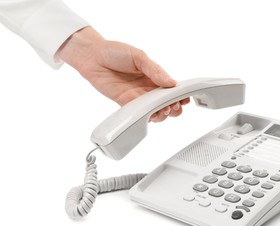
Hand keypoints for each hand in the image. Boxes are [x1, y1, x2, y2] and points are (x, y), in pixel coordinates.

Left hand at [57, 26, 189, 121]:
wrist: (91, 56)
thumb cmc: (114, 51)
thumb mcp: (139, 56)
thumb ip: (155, 70)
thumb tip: (171, 82)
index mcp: (154, 75)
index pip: (171, 89)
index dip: (179, 95)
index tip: (184, 98)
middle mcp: (147, 88)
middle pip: (166, 103)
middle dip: (173, 107)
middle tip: (173, 106)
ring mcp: (137, 97)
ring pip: (155, 111)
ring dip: (162, 114)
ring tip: (163, 111)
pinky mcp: (126, 103)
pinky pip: (139, 113)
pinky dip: (146, 116)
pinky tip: (150, 115)